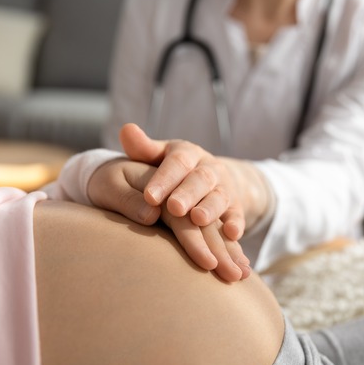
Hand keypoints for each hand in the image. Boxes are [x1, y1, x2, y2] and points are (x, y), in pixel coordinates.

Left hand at [88, 158, 250, 281]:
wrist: (209, 180)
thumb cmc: (171, 172)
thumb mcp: (158, 157)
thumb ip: (142, 148)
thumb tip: (126, 129)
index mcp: (187, 153)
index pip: (177, 162)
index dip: (164, 178)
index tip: (149, 196)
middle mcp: (209, 168)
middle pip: (201, 178)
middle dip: (188, 193)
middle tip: (174, 208)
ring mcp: (224, 187)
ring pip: (220, 196)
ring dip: (210, 208)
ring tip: (198, 219)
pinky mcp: (235, 206)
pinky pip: (237, 214)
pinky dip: (236, 223)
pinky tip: (232, 235)